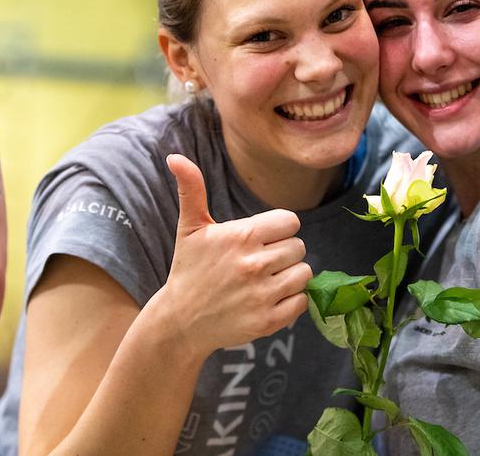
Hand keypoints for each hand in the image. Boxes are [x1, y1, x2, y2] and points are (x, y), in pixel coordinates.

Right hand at [158, 154, 310, 355]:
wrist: (180, 321)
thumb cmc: (189, 269)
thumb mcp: (190, 228)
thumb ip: (192, 189)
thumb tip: (175, 157)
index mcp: (241, 236)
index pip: (290, 222)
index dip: (280, 229)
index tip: (264, 239)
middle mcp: (254, 264)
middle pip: (299, 247)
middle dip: (284, 253)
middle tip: (261, 262)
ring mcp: (262, 295)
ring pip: (304, 273)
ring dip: (290, 276)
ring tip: (267, 280)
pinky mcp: (268, 321)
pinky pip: (302, 302)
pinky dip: (292, 301)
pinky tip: (270, 299)